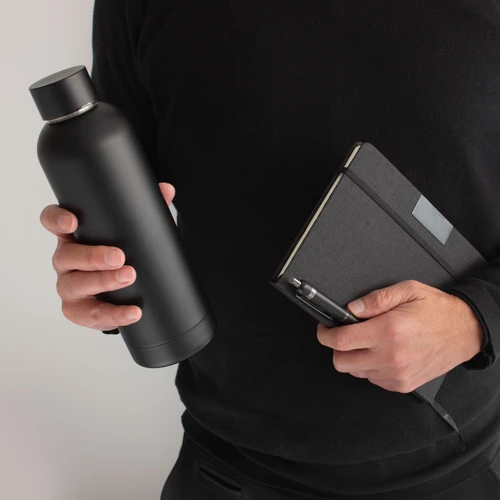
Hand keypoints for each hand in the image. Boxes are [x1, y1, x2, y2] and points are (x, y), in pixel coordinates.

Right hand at [39, 182, 175, 331]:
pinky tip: (133, 312)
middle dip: (92, 257)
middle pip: (66, 256)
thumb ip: (146, 209)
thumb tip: (167, 190)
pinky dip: (114, 315)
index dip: (56, 220)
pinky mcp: (78, 310)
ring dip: (103, 282)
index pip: (52, 221)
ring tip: (129, 277)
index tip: (72, 221)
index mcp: (73, 236)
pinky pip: (92, 315)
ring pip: (76, 285)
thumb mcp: (130, 231)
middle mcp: (65, 260)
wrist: (122, 289)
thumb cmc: (121, 252)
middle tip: (119, 256)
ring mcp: (69, 286)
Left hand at [316, 280, 484, 392]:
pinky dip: (370, 367)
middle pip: (342, 362)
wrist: (466, 332)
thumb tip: (352, 308)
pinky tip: (381, 353)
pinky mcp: (403, 384)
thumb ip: (375, 299)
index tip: (324, 330)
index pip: (342, 341)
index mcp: (389, 331)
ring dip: (354, 357)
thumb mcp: (407, 290)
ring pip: (355, 372)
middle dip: (337, 348)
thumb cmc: (438, 311)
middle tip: (345, 335)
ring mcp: (397, 374)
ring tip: (368, 342)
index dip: (326, 335)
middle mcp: (391, 356)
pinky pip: (372, 379)